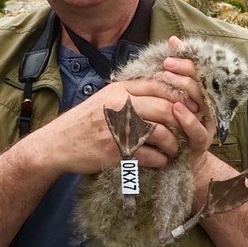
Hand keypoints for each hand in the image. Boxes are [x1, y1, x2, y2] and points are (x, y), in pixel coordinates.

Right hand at [19, 77, 196, 177]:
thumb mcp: (105, 97)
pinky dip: (160, 159)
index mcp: (119, 90)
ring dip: (173, 144)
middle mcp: (121, 105)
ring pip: (162, 133)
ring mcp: (119, 129)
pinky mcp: (117, 151)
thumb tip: (161, 90)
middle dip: (181, 121)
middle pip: (166, 108)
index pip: (159, 86)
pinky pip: (150, 155)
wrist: (58, 143)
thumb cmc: (84, 121)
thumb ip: (129, 92)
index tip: (189, 106)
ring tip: (172, 149)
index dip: (179, 95)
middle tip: (186, 130)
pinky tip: (159, 160)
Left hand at [162, 36, 215, 171]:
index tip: (171, 50)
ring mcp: (206, 123)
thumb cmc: (174, 123)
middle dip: (185, 71)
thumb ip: (174, 70)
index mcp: (203, 92)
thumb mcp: (172, 94)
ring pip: (202, 102)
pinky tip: (175, 108)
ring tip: (169, 78)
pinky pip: (197, 129)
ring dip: (185, 89)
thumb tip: (173, 40)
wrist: (180, 160)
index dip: (187, 59)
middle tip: (167, 64)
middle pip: (203, 83)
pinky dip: (187, 118)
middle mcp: (208, 106)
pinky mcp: (200, 142)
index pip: (200, 70)